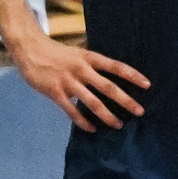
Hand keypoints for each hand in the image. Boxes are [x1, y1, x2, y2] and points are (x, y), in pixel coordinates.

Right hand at [8, 30, 149, 130]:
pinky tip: (91, 128)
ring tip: (117, 125)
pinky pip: (71, 110)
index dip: (132, 75)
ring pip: (91, 101)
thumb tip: (108, 79)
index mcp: (89, 57)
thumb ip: (91, 65)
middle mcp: (81, 69)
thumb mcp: (77, 53)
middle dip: (125, 100)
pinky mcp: (54, 91)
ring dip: (106, 115)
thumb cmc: (56, 53)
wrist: (30, 50)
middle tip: (139, 112)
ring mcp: (67, 81)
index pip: (116, 67)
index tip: (147, 85)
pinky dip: (82, 120)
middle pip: (108, 87)